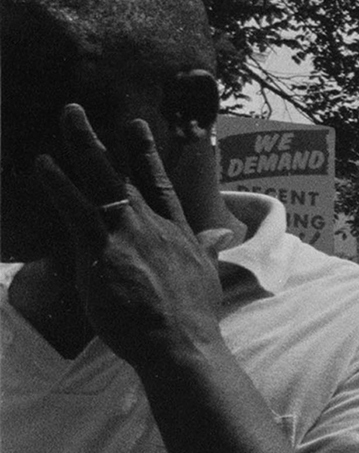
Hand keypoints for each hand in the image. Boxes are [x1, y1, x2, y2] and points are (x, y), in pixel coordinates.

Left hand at [30, 108, 225, 369]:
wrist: (181, 342)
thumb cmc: (193, 319)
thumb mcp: (209, 277)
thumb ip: (207, 250)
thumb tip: (220, 236)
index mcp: (178, 232)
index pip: (160, 184)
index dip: (146, 154)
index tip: (137, 127)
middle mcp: (153, 225)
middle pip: (126, 172)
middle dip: (102, 139)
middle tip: (78, 110)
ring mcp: (128, 233)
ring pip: (102, 179)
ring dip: (82, 145)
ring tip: (67, 117)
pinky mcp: (103, 248)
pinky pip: (76, 207)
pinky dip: (59, 183)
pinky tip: (42, 163)